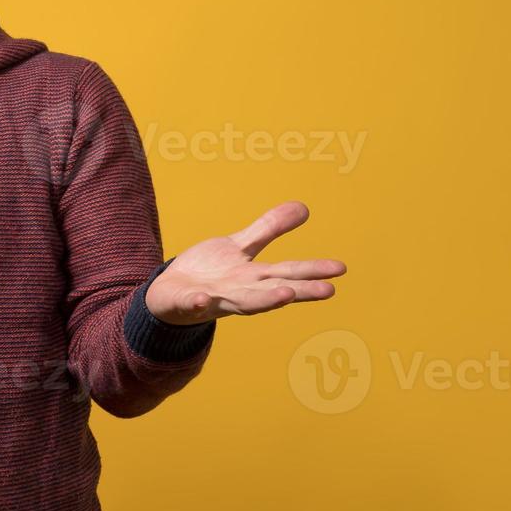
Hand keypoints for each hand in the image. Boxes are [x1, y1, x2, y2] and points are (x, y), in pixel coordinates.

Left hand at [144, 201, 345, 326]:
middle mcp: (241, 291)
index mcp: (254, 278)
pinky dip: (198, 302)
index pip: (287, 274)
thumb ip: (269, 228)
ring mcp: (215, 298)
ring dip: (263, 300)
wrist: (171, 292)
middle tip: (329, 290)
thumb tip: (304, 208)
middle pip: (274, 290)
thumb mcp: (240, 246)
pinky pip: (193, 303)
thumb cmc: (211, 272)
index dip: (312, 271)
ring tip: (286, 296)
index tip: (339, 270)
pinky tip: (203, 299)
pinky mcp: (187, 301)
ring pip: (242, 303)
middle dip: (300, 290)